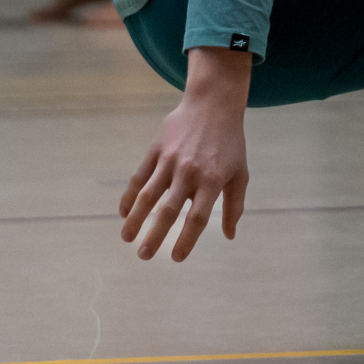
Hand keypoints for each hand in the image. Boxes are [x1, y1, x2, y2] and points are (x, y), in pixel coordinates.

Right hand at [121, 47, 251, 261]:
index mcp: (213, 180)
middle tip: (143, 256)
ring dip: (135, 218)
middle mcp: (190, 172)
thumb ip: (235, 205)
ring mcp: (170, 160)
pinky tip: (124, 212)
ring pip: (148, 194)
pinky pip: (139, 176)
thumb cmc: (229, 144)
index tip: (176, 258)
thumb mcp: (240, 173)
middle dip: (155, 235)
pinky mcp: (156, 149)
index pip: (198, 217)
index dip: (186, 239)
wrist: (213, 105)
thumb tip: (230, 235)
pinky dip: (130, 195)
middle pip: (169, 210)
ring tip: (127, 238)